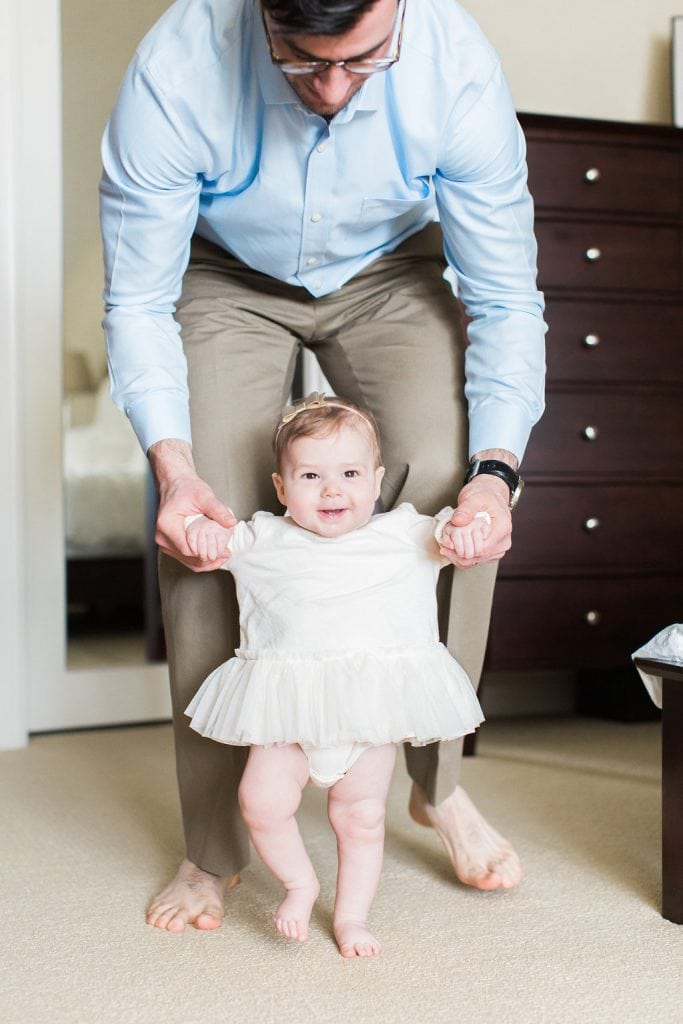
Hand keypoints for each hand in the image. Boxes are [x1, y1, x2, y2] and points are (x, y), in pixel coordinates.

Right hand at [149, 439, 236, 571]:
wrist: (176, 484)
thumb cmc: (185, 487)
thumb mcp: (204, 496)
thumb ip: (217, 510)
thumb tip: (230, 522)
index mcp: (167, 525)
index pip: (187, 549)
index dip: (206, 553)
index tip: (222, 551)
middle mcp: (162, 536)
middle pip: (187, 558)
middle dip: (208, 559)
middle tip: (226, 554)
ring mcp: (164, 541)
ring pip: (186, 561)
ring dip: (205, 561)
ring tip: (223, 555)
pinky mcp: (170, 543)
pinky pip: (184, 556)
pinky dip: (199, 558)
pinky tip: (213, 554)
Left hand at [439, 475, 511, 568]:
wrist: (490, 494)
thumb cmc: (483, 494)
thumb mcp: (473, 497)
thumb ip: (466, 509)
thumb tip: (458, 521)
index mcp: (502, 528)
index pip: (482, 550)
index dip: (462, 549)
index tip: (448, 543)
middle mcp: (504, 541)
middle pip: (478, 558)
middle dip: (458, 553)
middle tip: (444, 545)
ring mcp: (499, 548)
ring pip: (476, 561)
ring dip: (460, 556)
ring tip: (448, 544)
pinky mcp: (493, 551)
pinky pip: (477, 560)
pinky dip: (464, 556)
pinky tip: (454, 547)